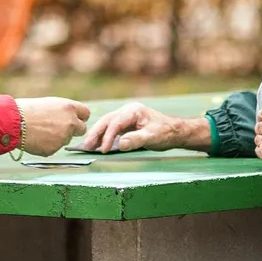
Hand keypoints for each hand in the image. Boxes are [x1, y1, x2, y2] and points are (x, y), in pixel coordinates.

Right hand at [15, 97, 91, 156]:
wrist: (13, 123)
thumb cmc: (26, 109)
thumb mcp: (49, 104)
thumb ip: (62, 111)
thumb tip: (69, 117)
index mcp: (69, 108)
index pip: (86, 113)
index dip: (79, 117)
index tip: (74, 119)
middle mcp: (70, 123)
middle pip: (82, 129)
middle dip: (73, 130)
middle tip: (59, 128)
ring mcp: (63, 138)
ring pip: (66, 139)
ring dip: (58, 137)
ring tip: (40, 131)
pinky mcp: (54, 150)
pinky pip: (54, 148)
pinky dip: (47, 145)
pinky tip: (35, 139)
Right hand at [78, 102, 209, 152]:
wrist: (175, 132)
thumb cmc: (165, 133)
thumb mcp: (152, 137)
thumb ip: (137, 140)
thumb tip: (122, 144)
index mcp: (133, 110)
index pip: (116, 122)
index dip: (108, 136)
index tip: (103, 150)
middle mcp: (127, 111)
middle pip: (107, 120)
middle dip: (96, 133)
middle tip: (86, 146)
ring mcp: (126, 116)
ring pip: (107, 123)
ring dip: (97, 134)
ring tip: (88, 146)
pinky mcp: (126, 123)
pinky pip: (111, 128)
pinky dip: (103, 136)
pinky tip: (98, 144)